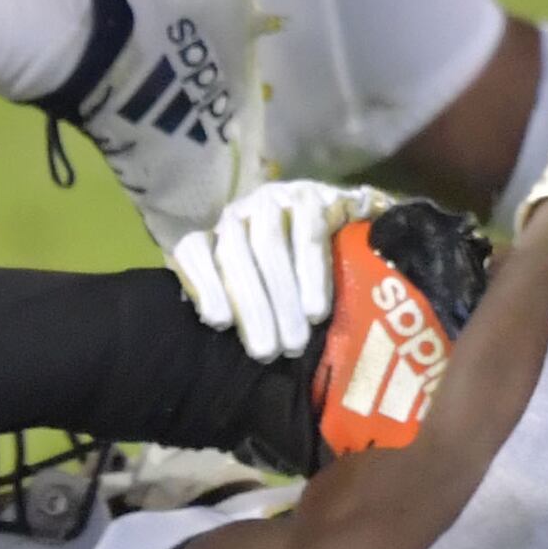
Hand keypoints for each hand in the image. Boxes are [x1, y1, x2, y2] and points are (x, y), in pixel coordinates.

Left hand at [169, 181, 398, 361]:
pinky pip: (309, 235)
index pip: (195, 250)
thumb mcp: (264, 283)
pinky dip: (311, 276)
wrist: (352, 222)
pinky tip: (316, 310)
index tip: (218, 321)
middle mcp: (242, 212)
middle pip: (234, 254)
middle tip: (267, 352)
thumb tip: (229, 330)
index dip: (202, 283)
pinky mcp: (314, 196)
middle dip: (250, 307)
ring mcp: (276, 199)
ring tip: (295, 340)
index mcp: (221, 234)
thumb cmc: (300, 270)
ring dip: (280, 297)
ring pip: (268, 245)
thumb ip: (242, 300)